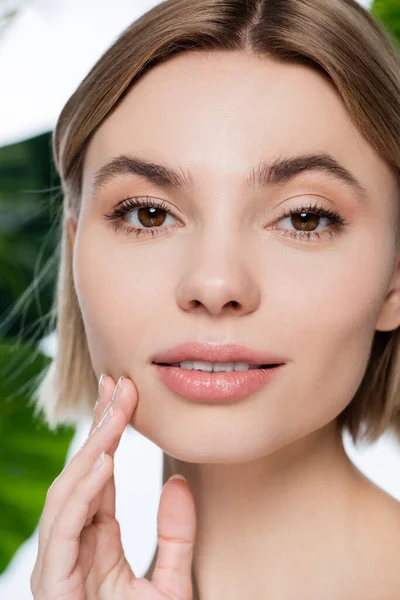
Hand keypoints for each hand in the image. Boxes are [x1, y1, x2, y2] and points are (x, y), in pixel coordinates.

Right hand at [30, 374, 196, 598]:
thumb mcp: (172, 588)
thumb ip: (176, 538)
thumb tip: (181, 482)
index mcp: (96, 544)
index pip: (100, 477)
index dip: (111, 435)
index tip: (126, 394)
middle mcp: (74, 548)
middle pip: (83, 475)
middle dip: (99, 427)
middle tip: (118, 383)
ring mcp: (61, 565)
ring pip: (70, 492)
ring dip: (93, 447)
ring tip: (117, 408)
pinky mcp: (54, 586)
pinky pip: (65, 528)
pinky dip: (83, 492)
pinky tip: (105, 459)